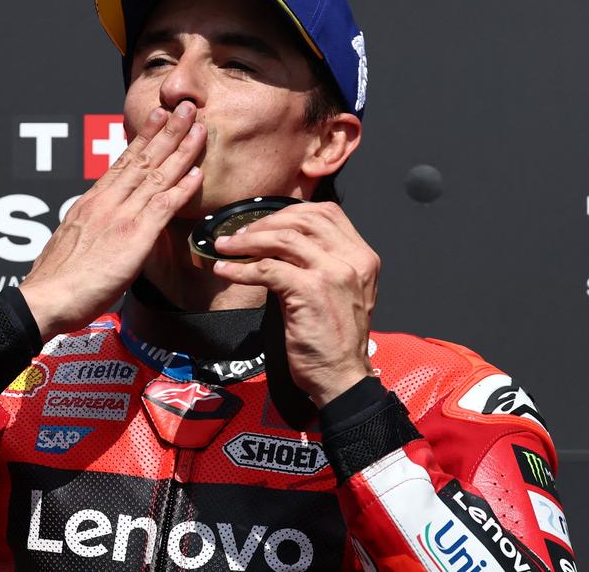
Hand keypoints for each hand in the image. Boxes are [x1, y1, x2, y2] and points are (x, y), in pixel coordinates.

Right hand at [19, 102, 205, 339]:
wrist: (46, 299)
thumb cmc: (56, 282)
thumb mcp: (71, 243)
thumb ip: (89, 230)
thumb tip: (97, 231)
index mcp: (90, 202)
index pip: (122, 162)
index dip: (144, 138)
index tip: (158, 118)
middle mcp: (106, 202)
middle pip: (143, 159)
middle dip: (168, 132)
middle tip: (185, 108)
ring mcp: (120, 217)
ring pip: (156, 176)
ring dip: (181, 150)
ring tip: (198, 128)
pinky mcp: (133, 237)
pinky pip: (163, 206)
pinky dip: (181, 188)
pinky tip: (196, 173)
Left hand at [210, 202, 378, 407]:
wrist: (342, 376)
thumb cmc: (335, 339)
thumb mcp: (339, 291)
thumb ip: (320, 263)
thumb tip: (276, 243)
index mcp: (362, 257)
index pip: (327, 213)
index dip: (291, 211)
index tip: (265, 222)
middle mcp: (353, 260)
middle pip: (303, 219)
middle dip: (265, 222)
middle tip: (240, 235)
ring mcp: (333, 273)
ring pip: (284, 239)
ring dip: (248, 240)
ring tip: (226, 247)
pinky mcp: (311, 291)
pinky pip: (268, 269)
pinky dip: (241, 269)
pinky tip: (226, 271)